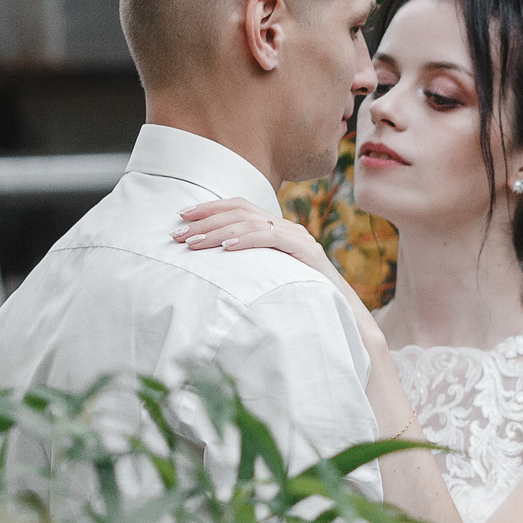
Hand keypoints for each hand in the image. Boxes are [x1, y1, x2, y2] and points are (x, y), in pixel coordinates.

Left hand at [173, 199, 386, 357]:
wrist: (344, 316)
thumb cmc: (303, 301)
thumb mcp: (270, 277)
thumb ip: (250, 266)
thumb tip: (212, 266)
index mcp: (279, 229)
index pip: (240, 206)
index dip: (210, 208)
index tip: (181, 216)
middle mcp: (289, 228)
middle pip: (241, 209)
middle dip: (206, 219)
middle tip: (178, 233)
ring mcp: (299, 238)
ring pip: (252, 222)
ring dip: (218, 231)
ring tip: (193, 244)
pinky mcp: (306, 252)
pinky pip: (272, 238)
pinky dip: (247, 239)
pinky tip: (226, 247)